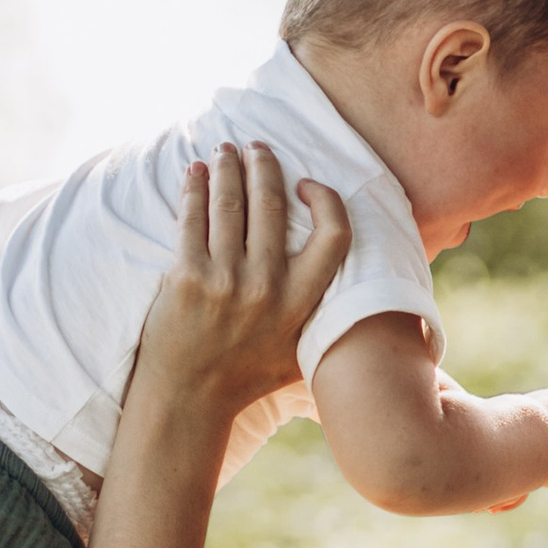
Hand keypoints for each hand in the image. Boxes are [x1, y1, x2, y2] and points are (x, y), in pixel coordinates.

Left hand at [138, 146, 353, 422]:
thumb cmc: (246, 376)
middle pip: (271, 205)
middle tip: (256, 147)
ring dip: (227, 168)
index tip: (306, 185)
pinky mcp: (187, 278)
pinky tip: (194, 173)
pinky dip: (194, 189)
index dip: (325, 200)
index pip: (334, 235)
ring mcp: (226, 281)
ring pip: (230, 204)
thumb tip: (360, 293)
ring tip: (224, 150)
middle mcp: (268, 287)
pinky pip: (193, 219)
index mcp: (302, 302)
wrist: (189, 400)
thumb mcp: (300, 351)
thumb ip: (324, 316)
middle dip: (264, 166)